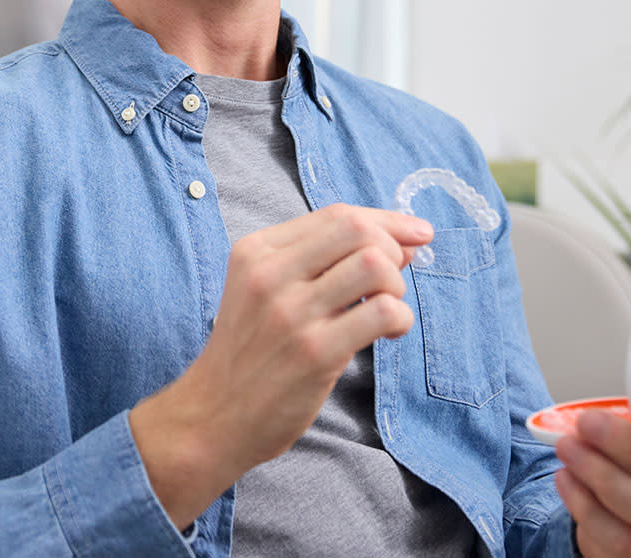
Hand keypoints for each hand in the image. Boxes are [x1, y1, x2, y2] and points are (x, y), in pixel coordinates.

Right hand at [129, 203, 431, 527]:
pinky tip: (390, 332)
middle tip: (392, 279)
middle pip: (357, 230)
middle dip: (392, 247)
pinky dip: (401, 318)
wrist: (213, 416)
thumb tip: (403, 240)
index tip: (417, 231)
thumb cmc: (251, 349)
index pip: (337, 215)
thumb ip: (322, 260)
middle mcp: (271, 273)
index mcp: (257, 250)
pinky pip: (382, 312)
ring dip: (396, 285)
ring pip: (374, 265)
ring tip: (386, 307)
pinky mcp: (315, 352)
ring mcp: (292, 313)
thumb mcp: (265, 288)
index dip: (386, 220)